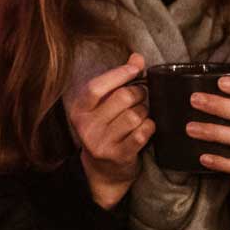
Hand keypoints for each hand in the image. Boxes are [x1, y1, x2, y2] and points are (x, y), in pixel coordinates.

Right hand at [66, 54, 153, 210]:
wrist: (103, 172)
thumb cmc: (106, 131)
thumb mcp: (104, 106)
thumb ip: (118, 80)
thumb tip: (137, 57)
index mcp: (79, 110)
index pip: (96, 87)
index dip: (119, 74)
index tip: (136, 67)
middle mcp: (86, 127)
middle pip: (122, 98)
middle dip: (139, 94)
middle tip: (142, 96)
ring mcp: (101, 143)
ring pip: (135, 116)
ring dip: (145, 112)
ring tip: (142, 115)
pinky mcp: (118, 156)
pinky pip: (142, 133)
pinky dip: (150, 127)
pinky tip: (147, 127)